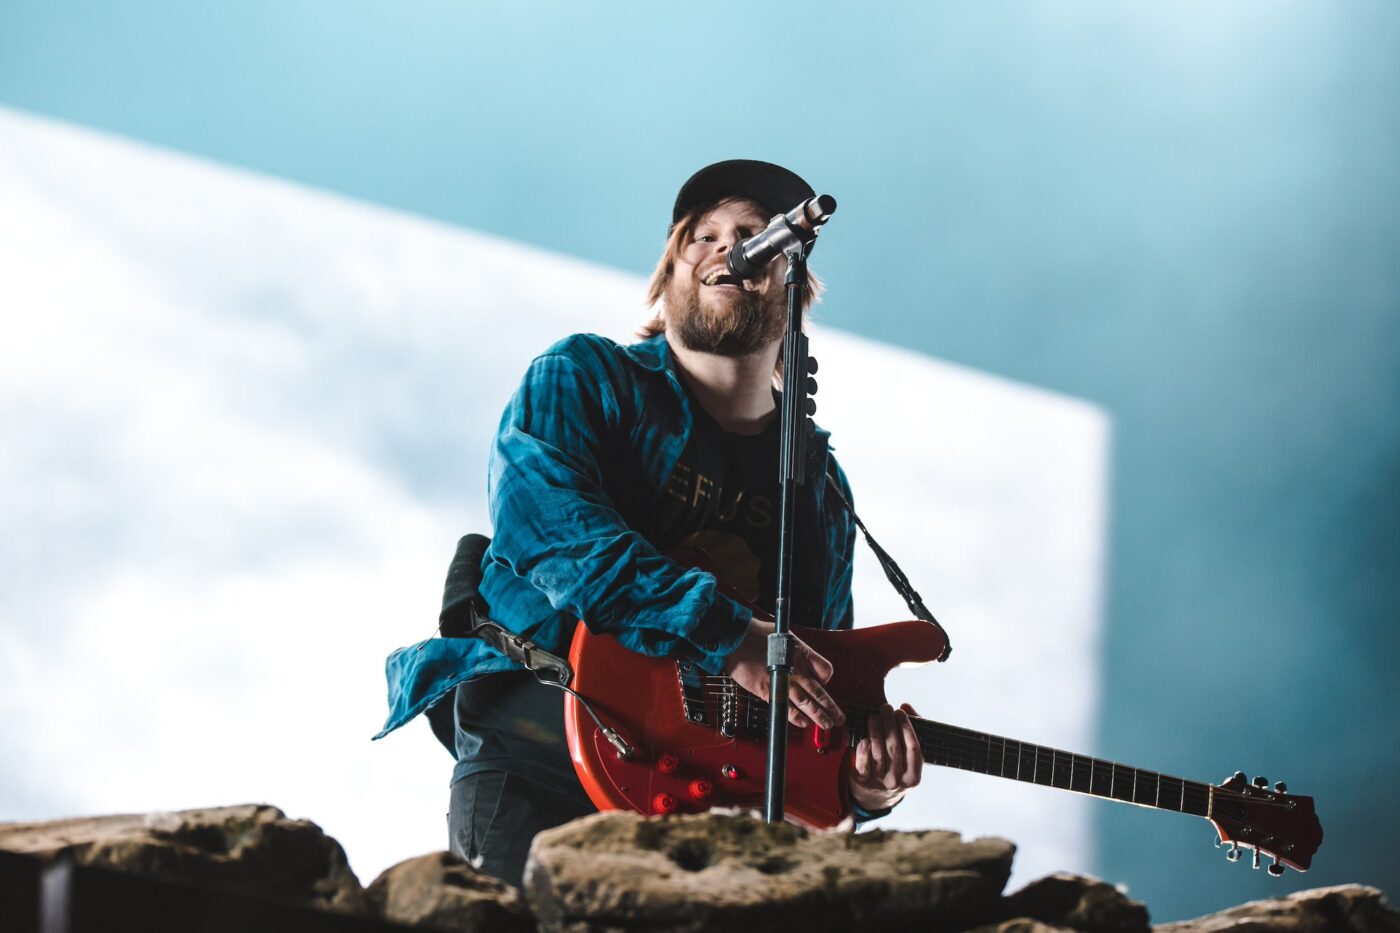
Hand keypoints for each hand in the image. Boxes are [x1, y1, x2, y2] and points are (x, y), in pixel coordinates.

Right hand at [721, 618, 844, 729]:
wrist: (737, 638)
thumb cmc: (756, 634)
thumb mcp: (784, 636)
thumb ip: (793, 650)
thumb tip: (794, 658)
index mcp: (803, 653)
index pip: (825, 671)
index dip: (826, 678)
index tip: (823, 682)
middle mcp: (797, 670)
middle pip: (820, 692)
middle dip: (831, 707)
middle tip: (839, 718)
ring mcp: (785, 683)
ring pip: (808, 704)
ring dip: (819, 716)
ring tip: (827, 724)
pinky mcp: (770, 692)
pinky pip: (788, 709)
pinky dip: (797, 718)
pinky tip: (804, 723)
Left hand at [850, 702, 922, 811]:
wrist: (876, 797)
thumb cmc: (896, 768)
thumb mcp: (909, 756)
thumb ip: (912, 729)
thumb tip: (906, 706)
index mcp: (913, 777)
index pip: (913, 748)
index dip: (906, 727)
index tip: (900, 711)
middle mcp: (897, 782)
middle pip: (894, 748)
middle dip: (889, 724)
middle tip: (885, 707)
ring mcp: (879, 783)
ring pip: (878, 753)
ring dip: (875, 731)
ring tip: (874, 717)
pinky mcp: (862, 782)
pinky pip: (862, 765)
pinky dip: (863, 751)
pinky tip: (864, 738)